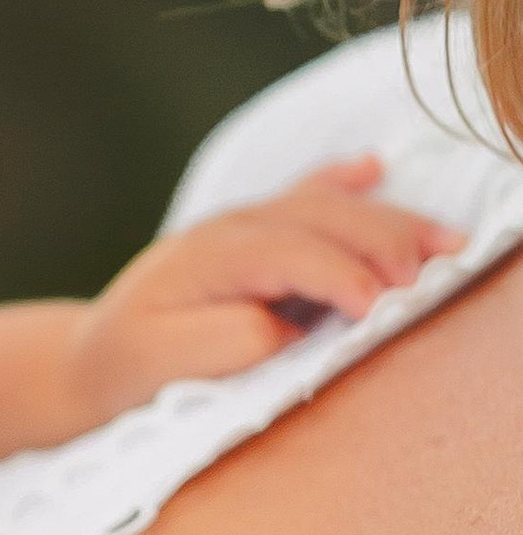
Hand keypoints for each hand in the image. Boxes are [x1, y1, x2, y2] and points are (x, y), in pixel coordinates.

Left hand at [65, 157, 460, 424]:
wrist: (90, 356)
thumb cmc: (127, 366)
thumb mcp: (164, 363)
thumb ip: (224, 341)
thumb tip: (283, 326)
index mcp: (209, 257)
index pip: (291, 253)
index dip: (340, 276)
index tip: (379, 307)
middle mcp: (231, 228)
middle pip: (322, 221)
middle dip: (383, 243)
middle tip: (432, 276)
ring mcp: (244, 224)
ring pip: (327, 208)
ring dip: (388, 222)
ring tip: (444, 241)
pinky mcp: (254, 233)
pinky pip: (302, 196)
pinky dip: (341, 182)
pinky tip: (374, 168)